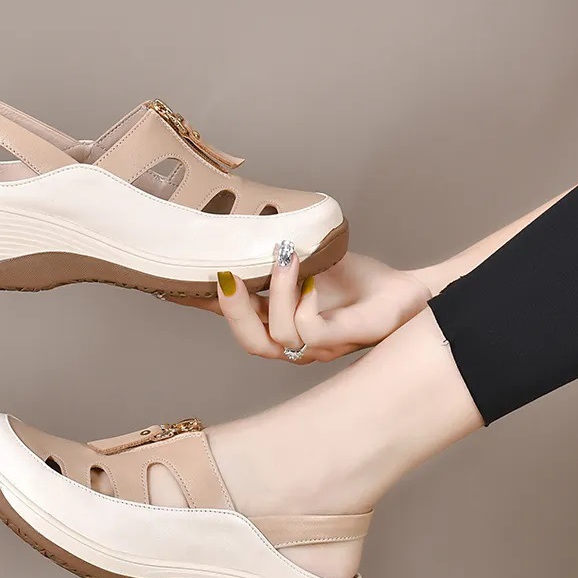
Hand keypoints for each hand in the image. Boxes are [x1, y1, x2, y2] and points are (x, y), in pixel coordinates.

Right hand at [167, 249, 431, 363]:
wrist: (408, 293)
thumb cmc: (356, 282)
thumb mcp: (306, 262)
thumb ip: (270, 258)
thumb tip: (236, 230)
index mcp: (281, 325)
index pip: (233, 321)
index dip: (200, 305)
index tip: (169, 281)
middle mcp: (297, 344)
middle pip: (251, 344)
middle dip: (231, 309)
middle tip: (228, 273)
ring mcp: (322, 348)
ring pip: (276, 338)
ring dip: (275, 293)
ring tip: (285, 257)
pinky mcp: (347, 339)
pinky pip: (308, 331)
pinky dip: (303, 300)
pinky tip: (313, 278)